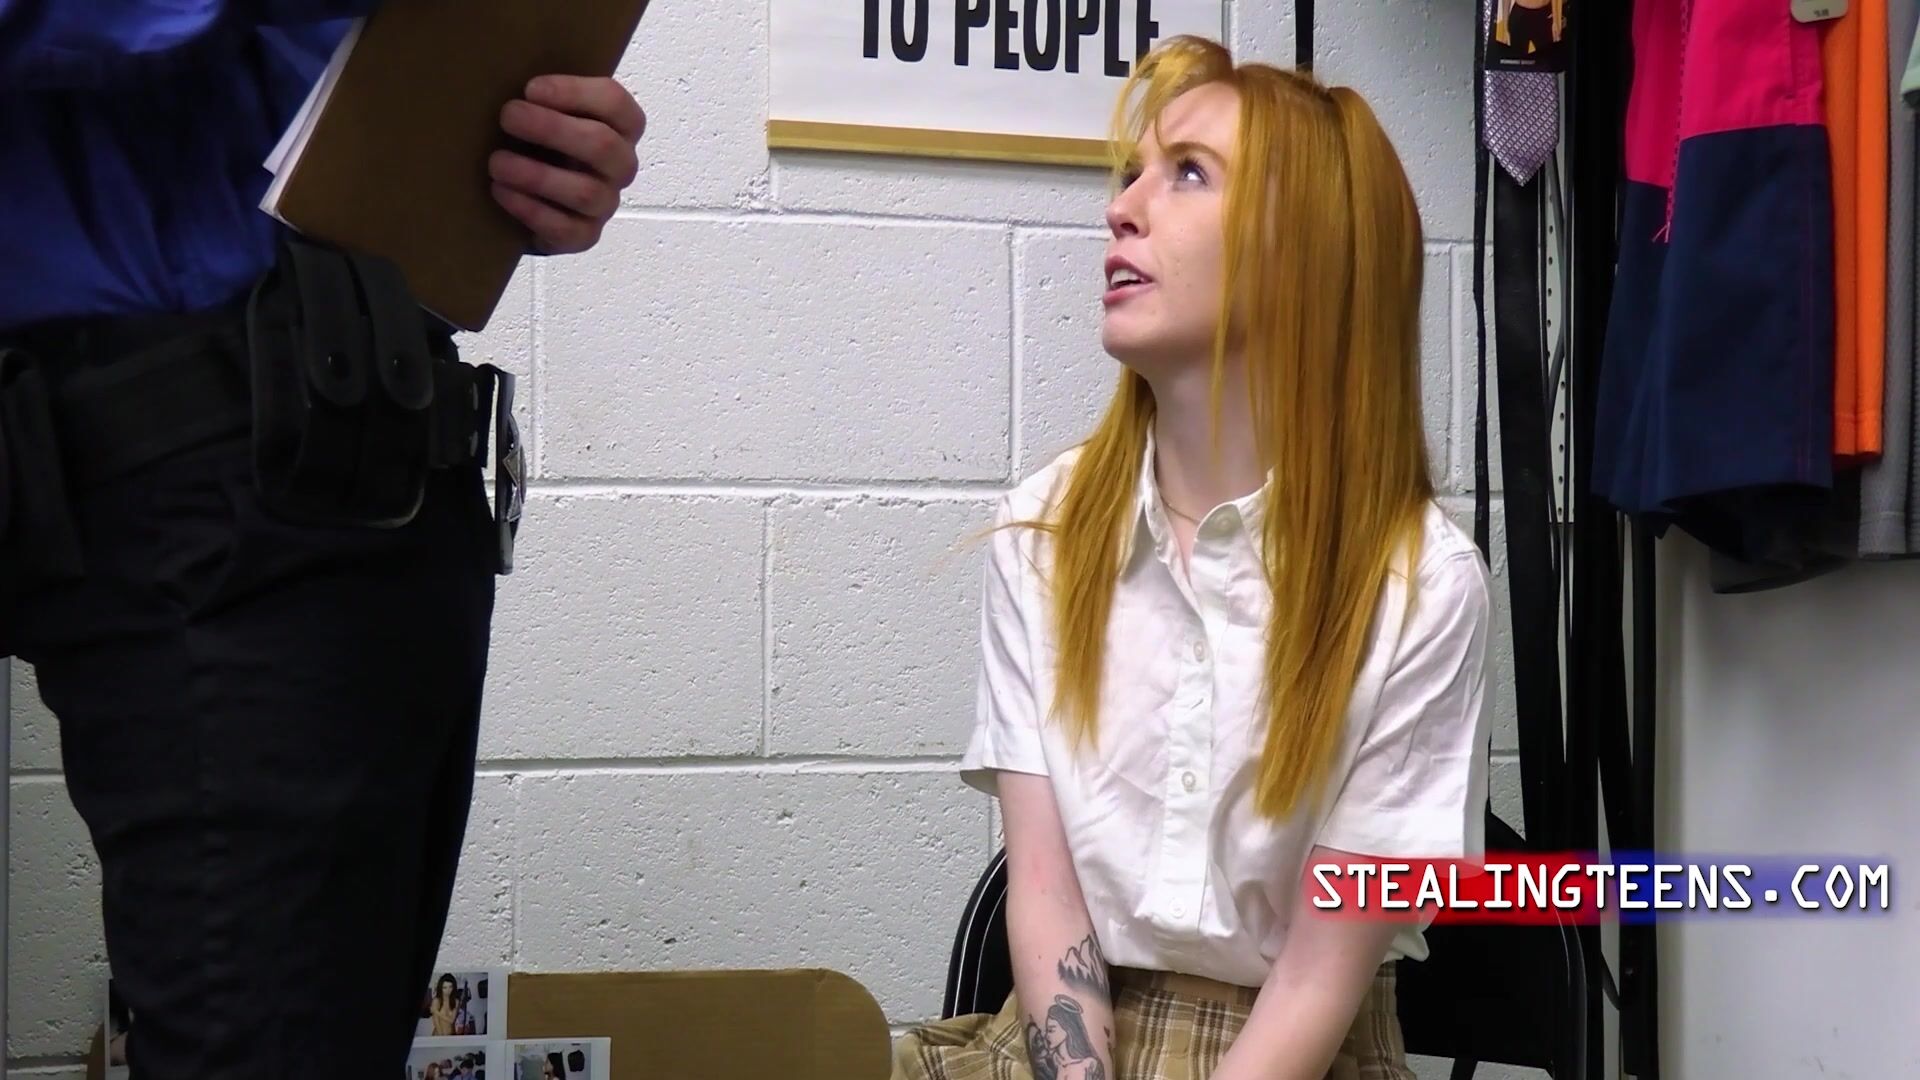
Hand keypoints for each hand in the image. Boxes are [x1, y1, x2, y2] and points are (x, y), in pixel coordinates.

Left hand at [490, 74, 646, 254]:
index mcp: (620, 126)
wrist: (538, 195)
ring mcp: (606, 203)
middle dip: (551, 129)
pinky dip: (530, 210)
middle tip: (507, 116)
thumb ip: (545, 97)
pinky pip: (566, 229)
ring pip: (585, 192)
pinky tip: (501, 192)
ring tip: (496, 163)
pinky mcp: (585, 236)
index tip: (530, 89)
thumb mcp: (551, 111)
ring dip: (536, 175)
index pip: (615, 103)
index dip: (574, 93)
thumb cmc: (543, 142)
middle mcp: (621, 165)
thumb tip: (507, 77)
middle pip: (602, 145)